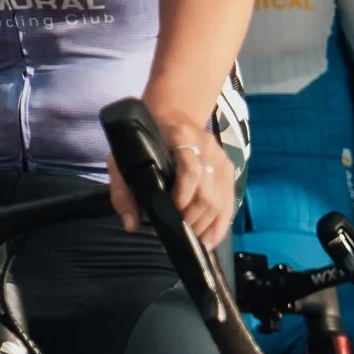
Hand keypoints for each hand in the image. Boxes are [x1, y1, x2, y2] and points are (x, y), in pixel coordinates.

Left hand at [110, 99, 235, 251]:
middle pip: (207, 191)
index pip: (191, 170)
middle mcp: (206, 146)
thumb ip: (123, 191)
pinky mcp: (228, 167)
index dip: (184, 194)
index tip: (174, 210)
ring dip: (207, 224)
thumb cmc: (145, 139)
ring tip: (194, 240)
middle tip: (180, 232)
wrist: (173, 113)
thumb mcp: (124, 158)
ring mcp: (220, 157)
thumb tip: (131, 225)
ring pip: (221, 198)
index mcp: (179, 137)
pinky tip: (210, 239)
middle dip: (194, 217)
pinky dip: (221, 222)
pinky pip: (230, 199)